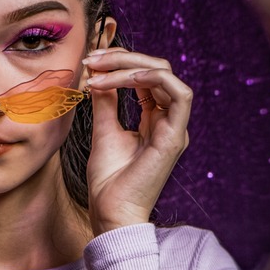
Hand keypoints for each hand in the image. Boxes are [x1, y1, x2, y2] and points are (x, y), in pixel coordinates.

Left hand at [82, 48, 191, 234]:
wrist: (110, 211)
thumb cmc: (108, 180)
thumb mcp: (104, 129)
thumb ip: (106, 101)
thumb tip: (99, 73)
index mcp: (154, 119)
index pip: (146, 76)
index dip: (120, 62)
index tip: (90, 61)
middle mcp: (168, 120)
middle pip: (158, 69)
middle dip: (124, 57)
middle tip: (93, 59)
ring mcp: (175, 128)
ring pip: (167, 75)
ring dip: (133, 65)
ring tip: (102, 70)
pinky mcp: (175, 137)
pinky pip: (180, 95)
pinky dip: (154, 78)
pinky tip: (126, 78)